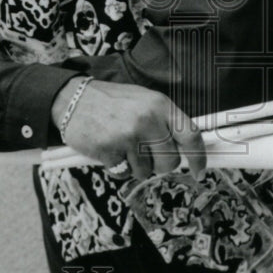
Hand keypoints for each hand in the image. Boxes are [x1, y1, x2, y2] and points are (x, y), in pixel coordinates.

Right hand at [50, 78, 205, 180]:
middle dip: (161, 165)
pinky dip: (118, 167)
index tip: (199, 171)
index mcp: (160, 105)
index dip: (199, 157)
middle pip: (171, 161)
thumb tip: (186, 148)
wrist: (73, 99)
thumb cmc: (111, 102)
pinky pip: (124, 173)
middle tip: (146, 154)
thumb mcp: (144, 101)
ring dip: (136, 166)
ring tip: (123, 146)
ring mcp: (129, 136)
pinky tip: (110, 150)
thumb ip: (165, 121)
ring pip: (147, 171)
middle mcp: (148, 119)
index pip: (190, 135)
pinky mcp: (110, 151)